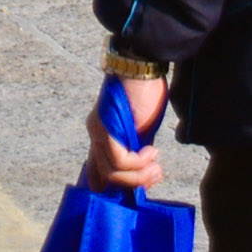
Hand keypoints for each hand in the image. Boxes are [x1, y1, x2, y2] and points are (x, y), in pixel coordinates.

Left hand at [81, 76, 169, 192]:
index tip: (144, 185)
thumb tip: (145, 175)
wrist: (141, 66)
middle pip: (105, 176)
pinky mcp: (106, 129)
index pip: (100, 170)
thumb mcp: (143, 129)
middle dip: (134, 183)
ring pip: (112, 172)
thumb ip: (139, 149)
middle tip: (156, 175)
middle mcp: (94, 133)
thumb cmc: (145, 93)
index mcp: (102, 133)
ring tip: (156, 166)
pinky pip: (119, 160)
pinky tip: (152, 152)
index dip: (121, 185)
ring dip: (139, 176)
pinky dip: (138, 163)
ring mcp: (98, 131)